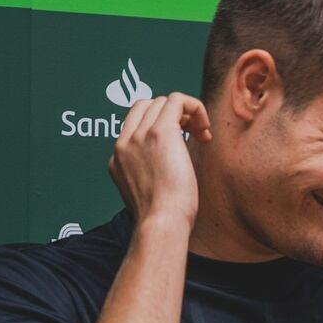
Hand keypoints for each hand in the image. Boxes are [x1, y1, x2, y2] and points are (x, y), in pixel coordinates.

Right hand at [108, 92, 210, 226]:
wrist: (161, 222)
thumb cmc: (163, 217)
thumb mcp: (147, 192)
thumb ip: (149, 173)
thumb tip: (167, 166)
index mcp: (118, 158)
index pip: (135, 124)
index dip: (161, 125)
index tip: (181, 143)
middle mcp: (124, 143)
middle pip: (147, 106)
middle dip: (173, 115)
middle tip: (193, 135)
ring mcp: (139, 135)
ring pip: (163, 101)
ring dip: (187, 113)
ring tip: (201, 134)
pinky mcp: (160, 131)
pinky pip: (177, 100)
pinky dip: (195, 107)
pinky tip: (204, 130)